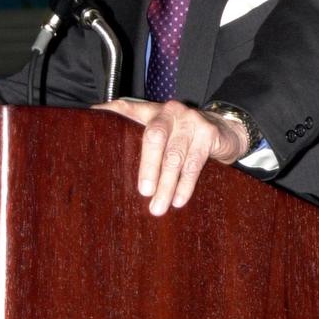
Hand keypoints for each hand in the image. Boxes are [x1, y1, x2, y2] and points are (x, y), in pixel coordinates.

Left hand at [93, 98, 247, 215]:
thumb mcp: (161, 132)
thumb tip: (102, 144)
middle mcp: (170, 112)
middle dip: (147, 166)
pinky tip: (178, 201)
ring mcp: (191, 121)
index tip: (93, 121)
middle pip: (154, 137)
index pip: (127, 110)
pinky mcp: (209, 133)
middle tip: (143, 192)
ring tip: (158, 208)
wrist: (225, 129)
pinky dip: (186, 185)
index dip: (110, 114)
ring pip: (175, 156)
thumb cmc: (183, 136)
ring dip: (167, 185)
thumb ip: (136, 135)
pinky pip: (194, 163)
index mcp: (152, 112)